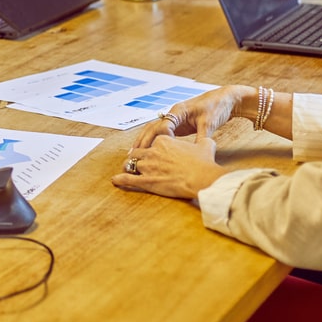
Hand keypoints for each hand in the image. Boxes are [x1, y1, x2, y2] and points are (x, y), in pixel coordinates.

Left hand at [111, 136, 226, 198]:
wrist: (203, 177)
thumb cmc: (204, 162)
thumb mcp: (206, 144)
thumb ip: (203, 140)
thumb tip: (206, 140)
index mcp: (164, 140)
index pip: (151, 142)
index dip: (151, 148)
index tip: (152, 153)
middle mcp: (153, 151)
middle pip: (137, 152)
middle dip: (136, 157)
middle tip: (135, 162)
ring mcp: (148, 166)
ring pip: (131, 164)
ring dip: (128, 167)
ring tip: (127, 170)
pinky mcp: (147, 181)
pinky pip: (129, 179)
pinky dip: (120, 180)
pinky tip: (115, 181)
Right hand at [131, 84, 249, 148]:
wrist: (226, 99)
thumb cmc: (217, 107)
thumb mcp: (210, 123)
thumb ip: (201, 137)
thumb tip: (195, 153)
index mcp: (179, 110)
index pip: (162, 126)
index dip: (156, 139)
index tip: (152, 151)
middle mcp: (173, 114)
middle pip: (152, 127)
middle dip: (142, 140)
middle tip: (133, 154)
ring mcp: (175, 119)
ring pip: (155, 130)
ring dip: (144, 141)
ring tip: (134, 153)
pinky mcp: (180, 125)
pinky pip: (163, 133)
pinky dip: (154, 141)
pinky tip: (149, 150)